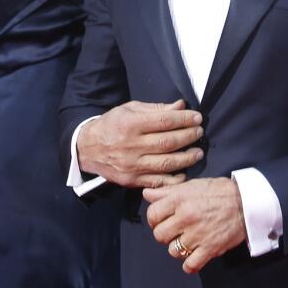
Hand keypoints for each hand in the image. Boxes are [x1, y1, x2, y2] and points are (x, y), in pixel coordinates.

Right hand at [77, 100, 203, 188]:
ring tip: (198, 152)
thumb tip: (180, 106)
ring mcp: (132, 165)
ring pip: (166, 163)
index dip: (184, 119)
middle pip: (168, 142)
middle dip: (189, 136)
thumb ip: (155, 109)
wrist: (87, 149)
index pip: (164, 121)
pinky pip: (157, 182)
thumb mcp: (129, 110)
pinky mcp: (132, 180)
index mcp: (130, 124)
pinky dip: (174, 179)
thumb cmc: (111, 125)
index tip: (197, 117)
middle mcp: (132, 146)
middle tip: (199, 133)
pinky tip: (184, 173)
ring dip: (187, 158)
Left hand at [144, 178, 247, 273]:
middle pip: (160, 235)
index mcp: (180, 200)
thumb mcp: (191, 186)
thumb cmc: (218, 192)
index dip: (155, 219)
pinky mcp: (210, 248)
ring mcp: (198, 235)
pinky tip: (194, 256)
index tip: (162, 220)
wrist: (246, 202)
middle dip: (165, 234)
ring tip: (187, 242)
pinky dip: (190, 264)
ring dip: (178, 248)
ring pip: (173, 251)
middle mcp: (186, 217)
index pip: (152, 215)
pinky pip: (190, 265)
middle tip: (175, 231)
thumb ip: (167, 191)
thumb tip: (147, 195)